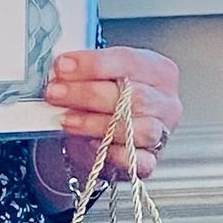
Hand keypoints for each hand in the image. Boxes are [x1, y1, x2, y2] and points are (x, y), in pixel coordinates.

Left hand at [40, 43, 182, 183]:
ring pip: (135, 128)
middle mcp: (165, 102)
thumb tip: (59, 72)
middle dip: (88, 93)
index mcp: (158, 71)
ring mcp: (161, 133)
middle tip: (56, 93)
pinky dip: (113, 154)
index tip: (62, 67)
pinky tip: (91, 144)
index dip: (92, 64)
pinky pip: (136, 160)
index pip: (127, 61)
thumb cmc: (106, 100)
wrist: (105, 133)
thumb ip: (86, 73)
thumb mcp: (100, 76)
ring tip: (67, 120)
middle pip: (133, 96)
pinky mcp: (151, 161)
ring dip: (94, 123)